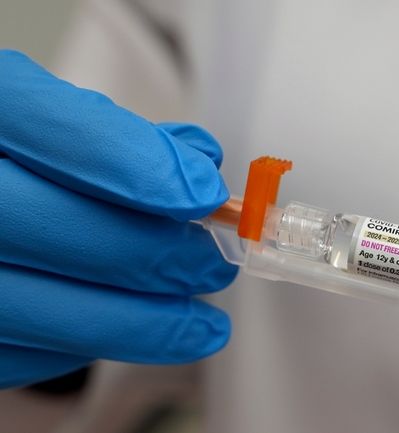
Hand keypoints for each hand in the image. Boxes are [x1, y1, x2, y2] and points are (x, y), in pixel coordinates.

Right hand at [0, 50, 236, 387]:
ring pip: (37, 307)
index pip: (54, 129)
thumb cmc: (12, 154)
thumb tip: (199, 162)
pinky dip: (89, 345)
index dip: (140, 166)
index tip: (205, 194)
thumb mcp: (48, 116)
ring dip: (140, 322)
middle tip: (213, 265)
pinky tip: (134, 331)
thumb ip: (119, 134)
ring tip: (204, 325)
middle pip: (51, 226)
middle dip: (154, 253)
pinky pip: (17, 352)